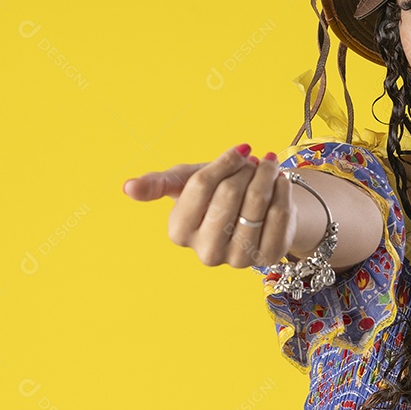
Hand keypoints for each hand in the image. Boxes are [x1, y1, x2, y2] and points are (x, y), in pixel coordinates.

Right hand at [122, 144, 295, 267]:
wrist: (255, 212)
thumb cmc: (215, 194)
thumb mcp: (185, 182)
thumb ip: (158, 184)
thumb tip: (127, 187)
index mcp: (179, 232)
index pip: (201, 185)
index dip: (223, 162)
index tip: (239, 151)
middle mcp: (206, 252)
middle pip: (230, 193)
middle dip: (246, 169)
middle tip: (254, 161)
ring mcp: (238, 259)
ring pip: (257, 204)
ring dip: (266, 175)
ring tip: (268, 166)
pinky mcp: (268, 257)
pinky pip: (280, 216)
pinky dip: (283, 191)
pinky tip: (281, 181)